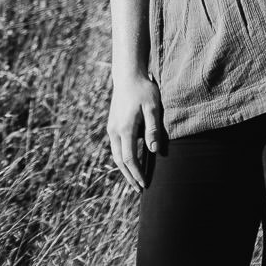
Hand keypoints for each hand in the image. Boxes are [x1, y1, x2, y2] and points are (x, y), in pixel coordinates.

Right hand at [106, 73, 166, 191]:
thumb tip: (153, 151)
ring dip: (125, 169)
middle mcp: (115, 132)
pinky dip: (123, 158)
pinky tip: (131, 161)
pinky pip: (117, 147)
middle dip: (129, 176)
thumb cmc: (144, 90)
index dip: (136, 173)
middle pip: (120, 161)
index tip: (144, 184)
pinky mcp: (113, 125)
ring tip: (135, 179)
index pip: (129, 158)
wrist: (128, 77)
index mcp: (125, 129)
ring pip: (116, 155)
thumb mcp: (153, 107)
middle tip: (139, 189)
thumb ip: (153, 129)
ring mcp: (112, 129)